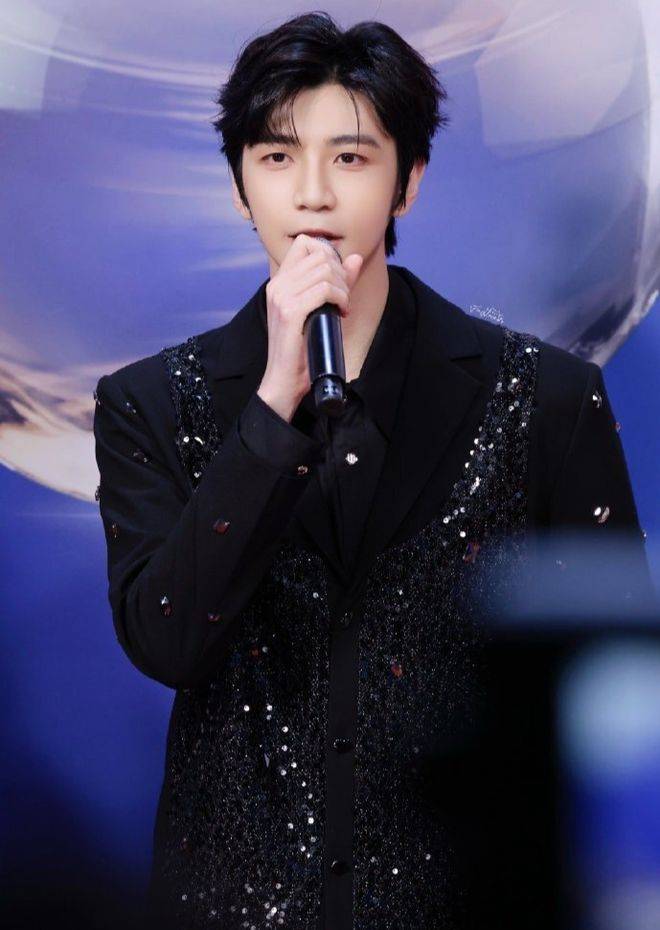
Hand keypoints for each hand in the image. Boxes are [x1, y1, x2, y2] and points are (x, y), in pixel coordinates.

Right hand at [257, 234, 363, 420]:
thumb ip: (336, 283)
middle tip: (344, 297)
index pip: (305, 244)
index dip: (328, 254)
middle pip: (320, 255)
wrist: (284, 380)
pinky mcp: (290, 312)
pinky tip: (342, 312)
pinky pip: (324, 290)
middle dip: (341, 274)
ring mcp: (281, 297)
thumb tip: (356, 259)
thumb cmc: (301, 350)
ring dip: (343, 288)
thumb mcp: (319, 311)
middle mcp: (277, 285)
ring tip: (343, 306)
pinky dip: (340, 298)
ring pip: (325, 271)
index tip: (338, 278)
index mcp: (279, 282)